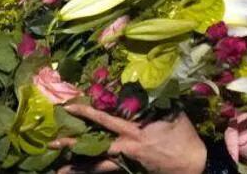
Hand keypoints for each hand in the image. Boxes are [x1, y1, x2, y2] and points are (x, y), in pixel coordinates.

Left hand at [53, 104, 206, 173]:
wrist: (194, 165)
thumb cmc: (184, 136)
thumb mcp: (171, 113)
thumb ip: (154, 101)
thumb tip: (145, 82)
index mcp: (135, 131)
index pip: (104, 119)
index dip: (86, 112)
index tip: (69, 106)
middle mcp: (127, 148)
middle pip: (94, 146)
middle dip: (72, 144)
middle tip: (51, 144)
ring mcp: (128, 164)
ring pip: (98, 166)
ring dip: (78, 168)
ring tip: (59, 171)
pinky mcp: (132, 173)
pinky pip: (109, 173)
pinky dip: (94, 173)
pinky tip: (82, 173)